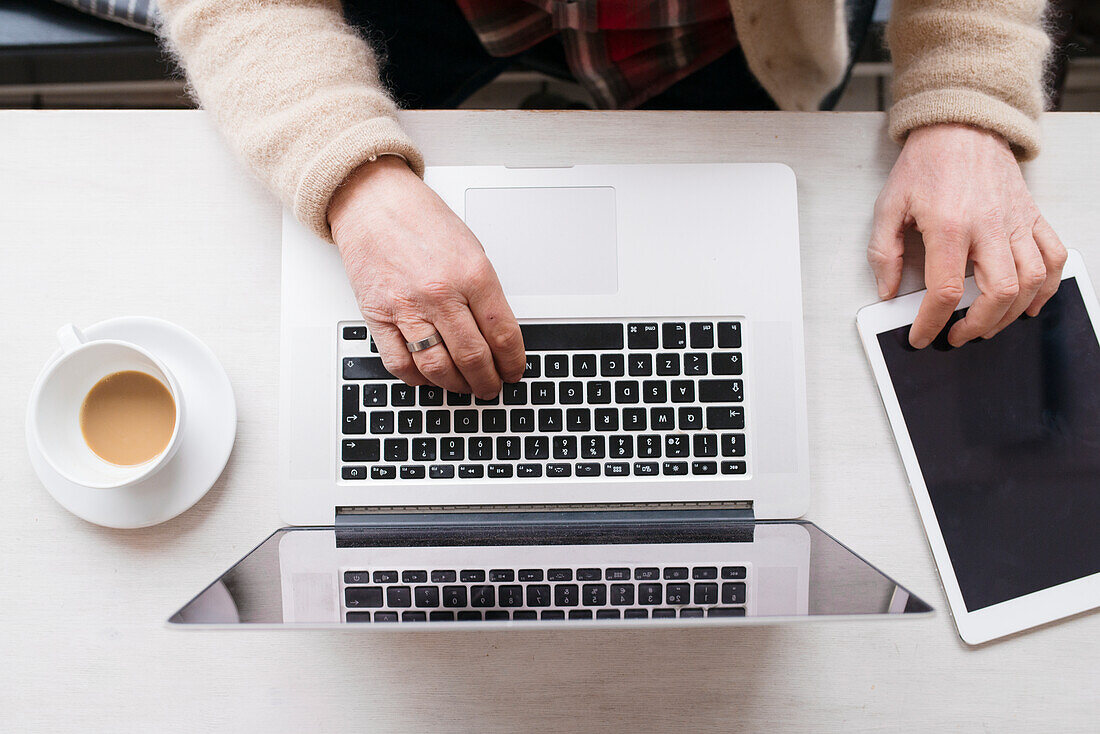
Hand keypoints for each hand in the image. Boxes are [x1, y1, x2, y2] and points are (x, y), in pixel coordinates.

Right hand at [328, 157, 524, 398]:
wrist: (374, 202)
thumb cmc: (422, 221)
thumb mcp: (471, 250)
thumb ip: (485, 293)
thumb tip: (497, 336)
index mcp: (472, 274)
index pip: (503, 334)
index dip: (512, 362)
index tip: (513, 371)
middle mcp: (440, 293)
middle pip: (473, 357)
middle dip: (487, 381)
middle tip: (491, 387)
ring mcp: (406, 307)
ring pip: (437, 368)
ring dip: (456, 386)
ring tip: (464, 386)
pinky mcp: (377, 316)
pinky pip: (399, 364)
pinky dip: (417, 378)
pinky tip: (428, 376)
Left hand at [868, 123, 1066, 347]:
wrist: (961, 126)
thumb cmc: (926, 163)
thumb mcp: (889, 205)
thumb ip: (884, 251)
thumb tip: (887, 289)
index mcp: (950, 226)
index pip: (946, 290)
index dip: (932, 322)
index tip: (923, 337)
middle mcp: (989, 226)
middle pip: (999, 292)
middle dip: (978, 325)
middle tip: (957, 336)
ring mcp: (1016, 221)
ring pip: (1032, 280)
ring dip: (1011, 313)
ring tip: (987, 326)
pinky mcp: (1032, 216)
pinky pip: (1055, 256)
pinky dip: (1048, 286)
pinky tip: (1029, 304)